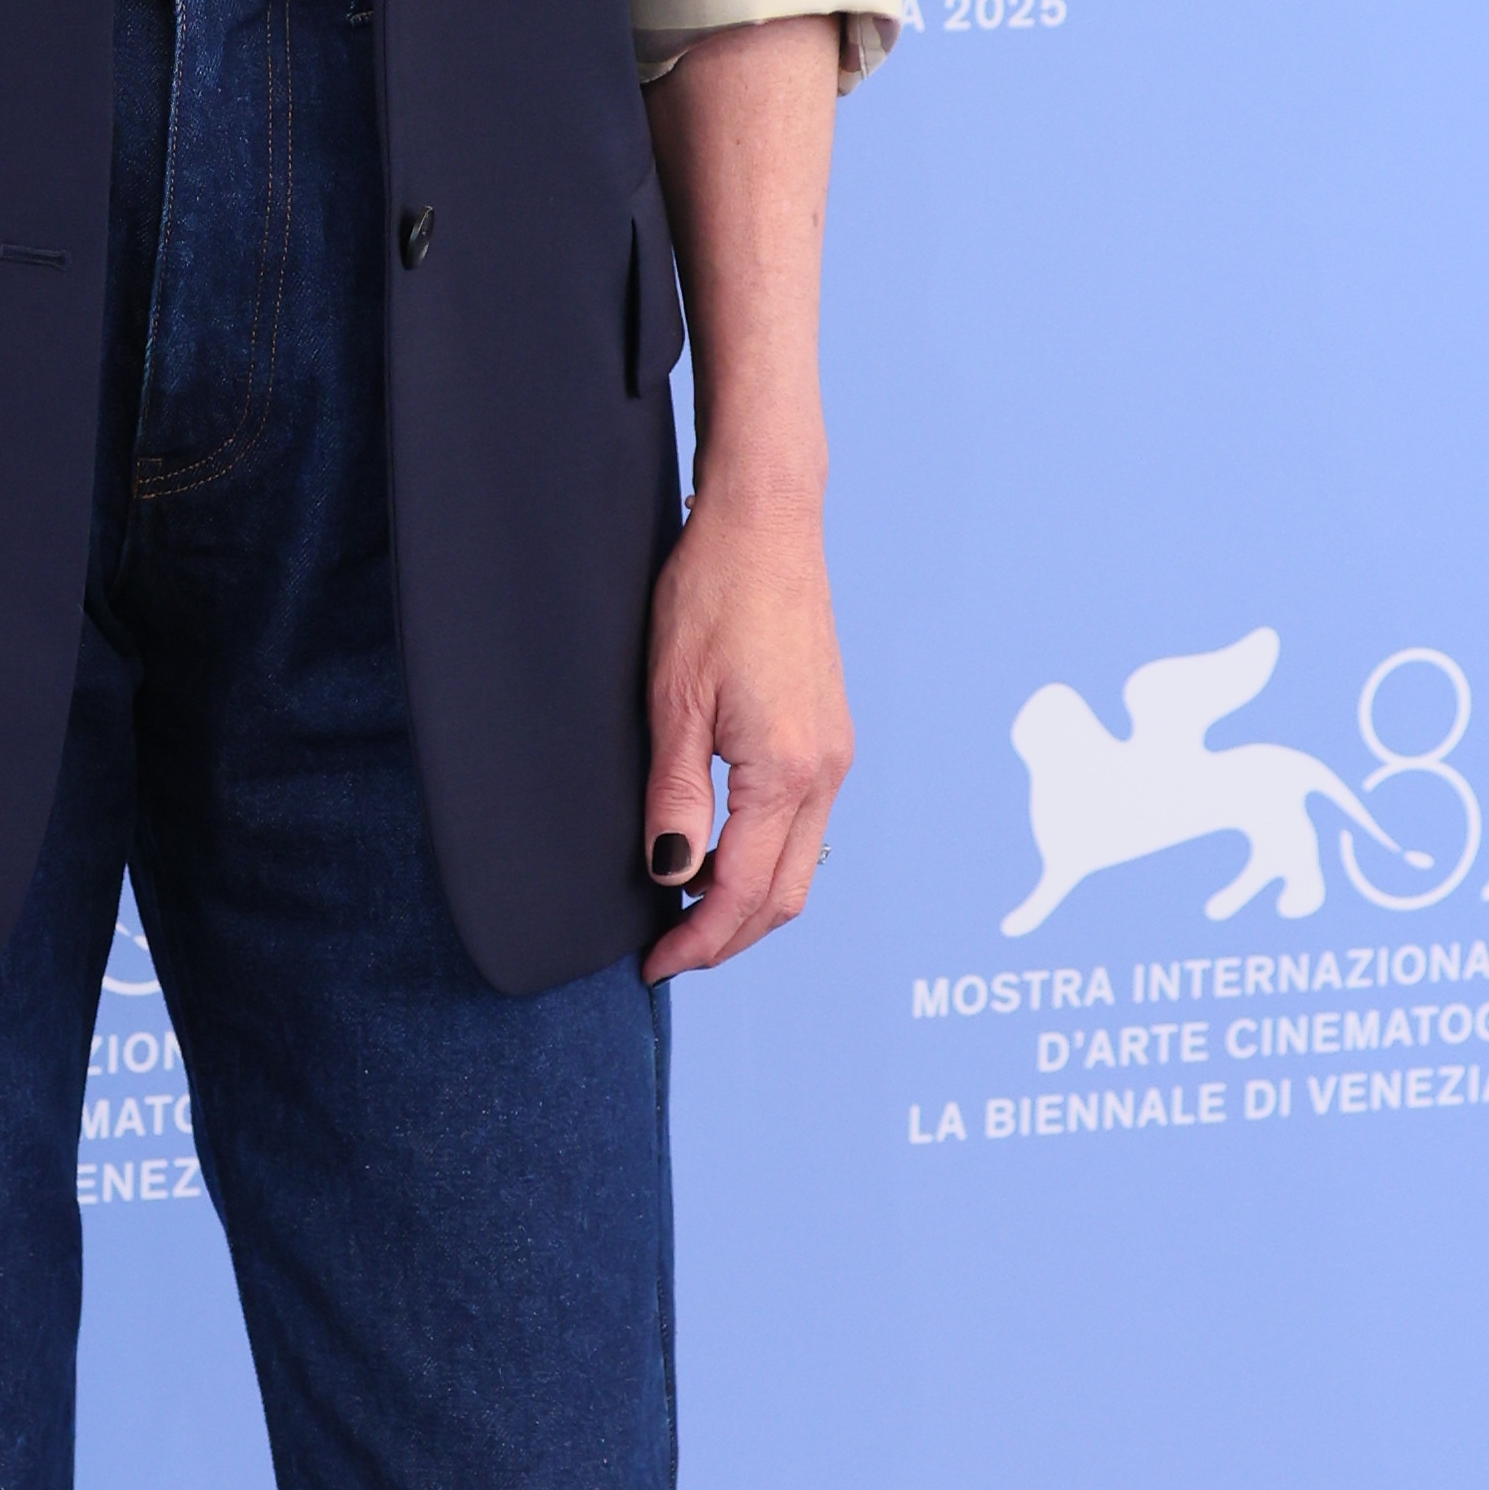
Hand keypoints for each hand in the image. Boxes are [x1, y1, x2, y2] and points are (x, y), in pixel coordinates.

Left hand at [641, 477, 851, 979]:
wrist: (767, 525)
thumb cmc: (714, 595)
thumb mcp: (673, 699)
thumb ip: (675, 794)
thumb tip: (671, 873)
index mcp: (787, 770)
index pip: (745, 892)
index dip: (698, 941)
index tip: (653, 964)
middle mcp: (825, 772)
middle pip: (785, 896)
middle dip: (726, 939)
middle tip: (666, 954)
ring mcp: (835, 755)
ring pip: (800, 866)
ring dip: (747, 904)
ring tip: (685, 915)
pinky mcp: (829, 737)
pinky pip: (804, 828)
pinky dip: (765, 862)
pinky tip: (719, 855)